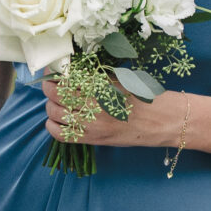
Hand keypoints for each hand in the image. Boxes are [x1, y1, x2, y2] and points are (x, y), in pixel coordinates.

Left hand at [41, 75, 178, 151]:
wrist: (161, 121)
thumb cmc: (142, 96)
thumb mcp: (118, 80)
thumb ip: (93, 77)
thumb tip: (68, 72)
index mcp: (101, 86)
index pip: (66, 78)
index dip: (54, 74)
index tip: (53, 70)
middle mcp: (94, 105)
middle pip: (56, 95)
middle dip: (49, 88)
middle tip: (52, 85)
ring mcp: (92, 125)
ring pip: (55, 114)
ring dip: (51, 106)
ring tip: (57, 102)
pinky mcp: (92, 139)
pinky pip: (60, 135)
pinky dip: (53, 126)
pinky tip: (58, 120)